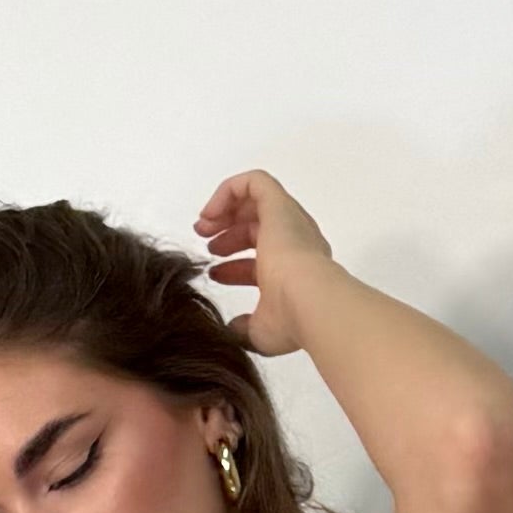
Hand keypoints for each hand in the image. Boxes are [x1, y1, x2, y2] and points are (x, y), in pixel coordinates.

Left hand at [192, 167, 335, 356]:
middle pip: (258, 227)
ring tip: (202, 226)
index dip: (234, 265)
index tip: (214, 274)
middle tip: (204, 243)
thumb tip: (232, 329)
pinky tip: (210, 212)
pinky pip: (254, 182)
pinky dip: (228, 191)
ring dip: (225, 210)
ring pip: (256, 201)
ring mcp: (289, 221)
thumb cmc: (290, 318)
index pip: (262, 259)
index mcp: (296, 269)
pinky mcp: (279, 205)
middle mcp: (297, 241)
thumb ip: (245, 329)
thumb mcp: (261, 331)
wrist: (310, 299)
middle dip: (227, 233)